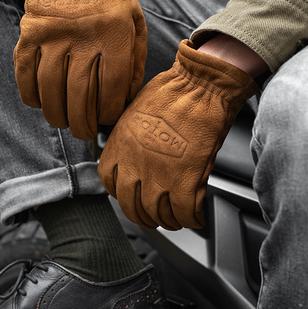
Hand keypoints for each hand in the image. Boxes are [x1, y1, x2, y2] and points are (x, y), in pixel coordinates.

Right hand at [14, 0, 146, 139]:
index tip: (106, 120)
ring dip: (56, 114)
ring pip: (50, 89)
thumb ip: (134, 62)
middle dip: (82, 123)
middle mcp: (83, 35)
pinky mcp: (30, 31)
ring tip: (63, 123)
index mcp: (115, 34)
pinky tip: (40, 103)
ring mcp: (53, 33)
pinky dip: (30, 94)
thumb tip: (126, 101)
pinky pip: (25, 72)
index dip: (107, 112)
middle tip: (84, 133)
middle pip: (79, 95)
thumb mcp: (135, 23)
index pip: (110, 88)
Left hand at [98, 39, 257, 229]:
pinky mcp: (185, 180)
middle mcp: (134, 164)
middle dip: (142, 216)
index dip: (119, 192)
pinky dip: (191, 220)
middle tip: (152, 217)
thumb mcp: (136, 112)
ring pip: (157, 215)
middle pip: (131, 206)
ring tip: (176, 220)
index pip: (108, 181)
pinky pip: (185, 213)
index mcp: (120, 145)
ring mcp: (159, 175)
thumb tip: (135, 153)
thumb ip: (131, 138)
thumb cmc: (173, 91)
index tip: (127, 194)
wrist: (199, 86)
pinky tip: (196, 217)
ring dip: (167, 222)